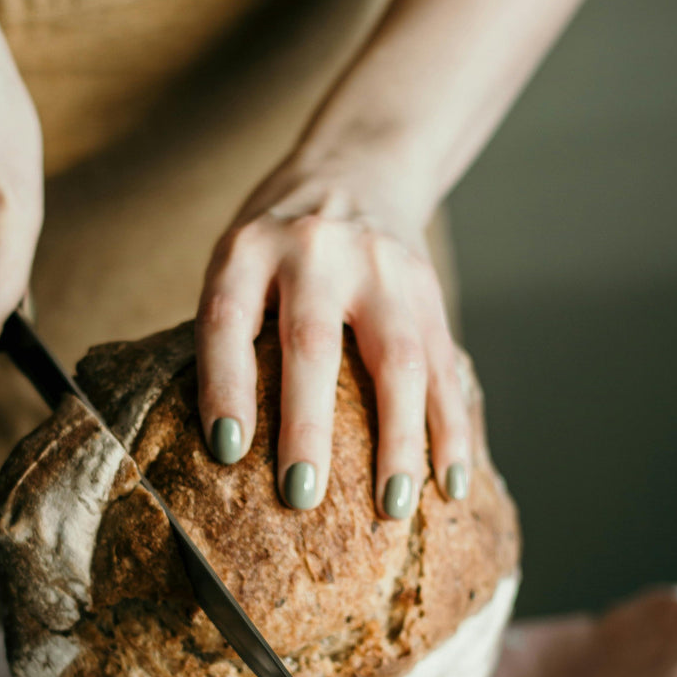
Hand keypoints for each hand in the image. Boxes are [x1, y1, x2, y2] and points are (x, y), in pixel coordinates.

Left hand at [196, 152, 469, 516]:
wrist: (357, 168)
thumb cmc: (278, 240)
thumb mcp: (238, 258)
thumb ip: (234, 328)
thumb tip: (229, 446)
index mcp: (250, 248)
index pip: (228, 319)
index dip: (225, 386)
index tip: (227, 451)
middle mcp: (316, 251)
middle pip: (313, 344)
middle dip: (308, 427)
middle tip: (301, 495)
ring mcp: (382, 267)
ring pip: (398, 360)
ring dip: (398, 442)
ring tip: (392, 508)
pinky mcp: (428, 289)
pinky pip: (444, 366)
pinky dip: (450, 429)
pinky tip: (450, 483)